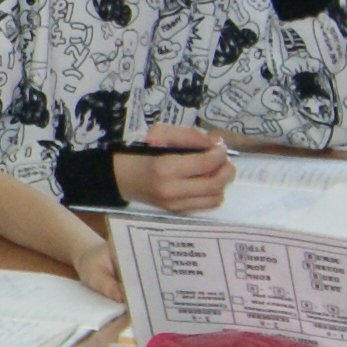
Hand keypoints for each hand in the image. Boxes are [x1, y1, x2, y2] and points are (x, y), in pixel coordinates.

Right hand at [114, 125, 234, 211]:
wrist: (120, 178)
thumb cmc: (139, 152)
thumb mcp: (160, 134)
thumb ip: (190, 137)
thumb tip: (217, 144)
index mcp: (166, 168)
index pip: (206, 164)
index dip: (219, 154)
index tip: (219, 147)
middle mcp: (172, 191)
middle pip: (215, 184)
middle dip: (226, 169)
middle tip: (223, 160)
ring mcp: (175, 205)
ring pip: (215, 198)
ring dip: (222, 183)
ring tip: (214, 171)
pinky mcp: (177, 212)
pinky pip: (206, 206)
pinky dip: (213, 193)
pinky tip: (205, 182)